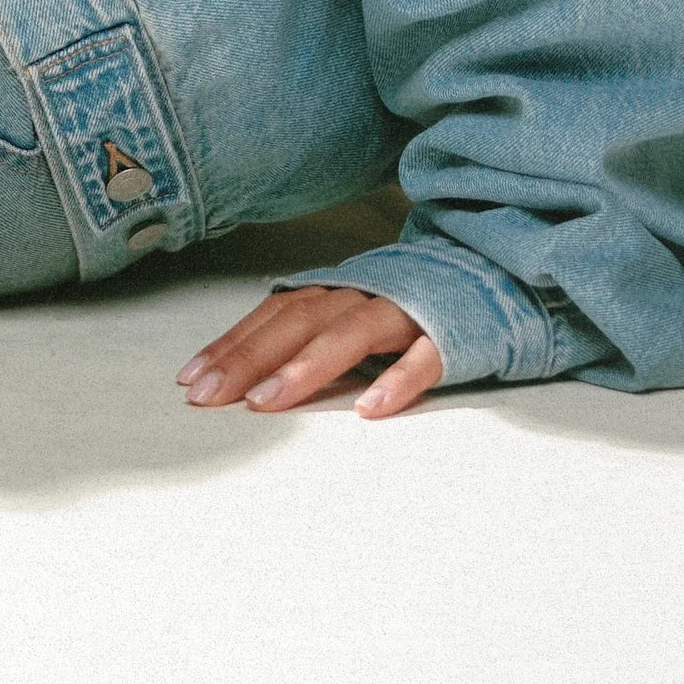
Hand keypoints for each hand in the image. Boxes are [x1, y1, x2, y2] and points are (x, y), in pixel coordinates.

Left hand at [175, 287, 442, 419]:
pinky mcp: (451, 332)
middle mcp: (363, 292)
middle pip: (298, 321)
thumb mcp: (354, 314)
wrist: (494, 275)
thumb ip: (310, 335)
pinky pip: (424, 356)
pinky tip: (370, 409)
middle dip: (248, 358)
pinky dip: (397, 379)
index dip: (231, 345)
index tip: (189, 380)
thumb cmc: (411, 305)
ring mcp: (407, 308)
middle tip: (208, 396)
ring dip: (306, 368)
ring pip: (351, 333)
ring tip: (268, 401)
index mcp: (337, 290)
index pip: (273, 315)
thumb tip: (248, 373)